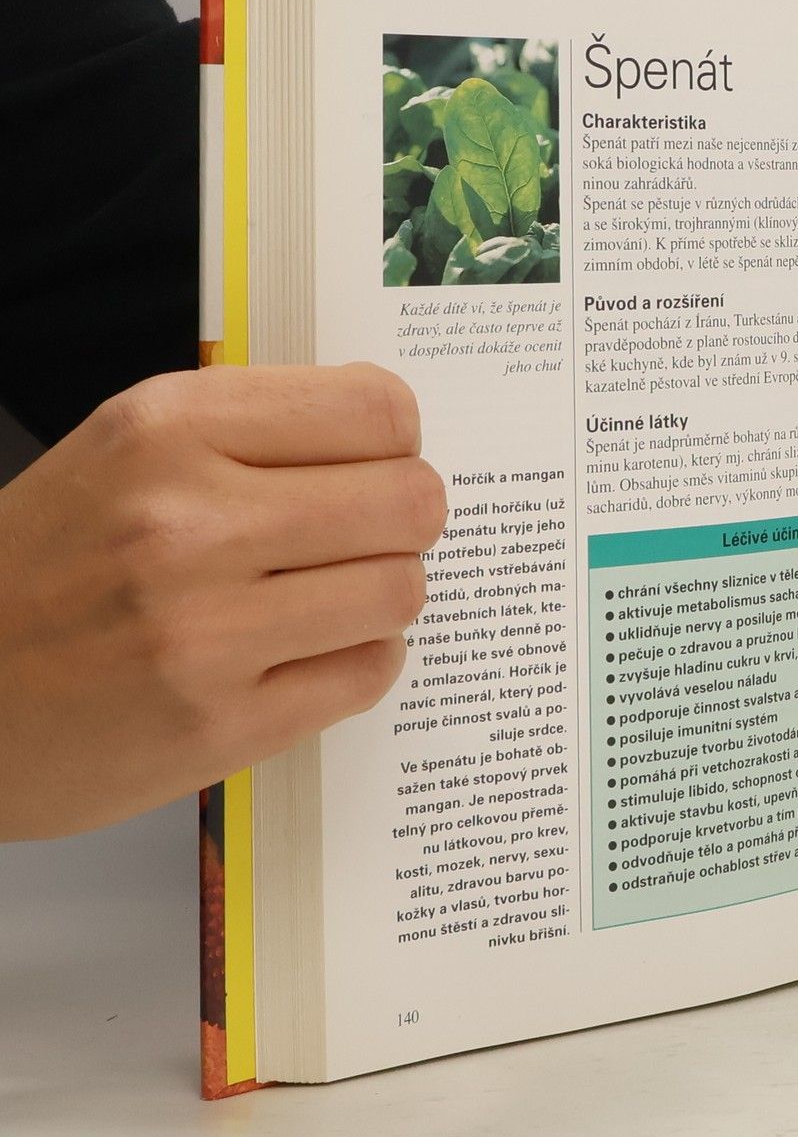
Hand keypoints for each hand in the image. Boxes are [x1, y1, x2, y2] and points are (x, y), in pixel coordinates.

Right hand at [0, 364, 446, 839]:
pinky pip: (370, 672)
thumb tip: (393, 429)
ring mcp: (204, 634)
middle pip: (411, 501)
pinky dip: (357, 659)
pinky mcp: (222, 725)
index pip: (377, 411)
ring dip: (381, 594)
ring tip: (326, 597)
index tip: (372, 463)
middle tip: (363, 536)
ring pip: (402, 590)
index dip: (395, 441)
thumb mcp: (123, 452)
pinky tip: (303, 652)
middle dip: (402, 520)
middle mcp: (186, 526)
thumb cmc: (46, 565)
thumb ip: (254, 428)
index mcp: (166, 433)